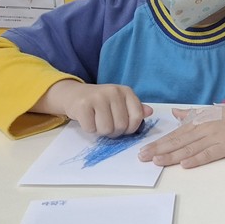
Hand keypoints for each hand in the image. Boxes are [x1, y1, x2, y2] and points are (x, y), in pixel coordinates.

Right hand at [35, 79, 151, 136]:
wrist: (74, 94)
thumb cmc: (101, 102)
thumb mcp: (120, 102)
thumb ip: (135, 108)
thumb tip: (150, 112)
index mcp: (126, 91)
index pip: (137, 117)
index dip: (131, 128)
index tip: (124, 128)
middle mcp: (113, 91)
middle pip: (121, 125)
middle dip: (115, 132)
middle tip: (107, 125)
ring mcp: (97, 97)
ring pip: (107, 129)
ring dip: (102, 132)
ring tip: (98, 122)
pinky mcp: (82, 105)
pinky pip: (91, 129)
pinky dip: (89, 129)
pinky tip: (88, 120)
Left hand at [138, 99, 224, 167]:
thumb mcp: (207, 111)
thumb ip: (190, 114)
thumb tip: (174, 112)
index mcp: (196, 123)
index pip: (173, 135)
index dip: (157, 143)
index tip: (143, 150)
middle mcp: (201, 130)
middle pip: (177, 142)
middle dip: (158, 150)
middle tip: (142, 158)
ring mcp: (213, 138)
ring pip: (189, 148)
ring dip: (172, 155)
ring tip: (157, 161)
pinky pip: (208, 154)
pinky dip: (196, 159)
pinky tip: (185, 164)